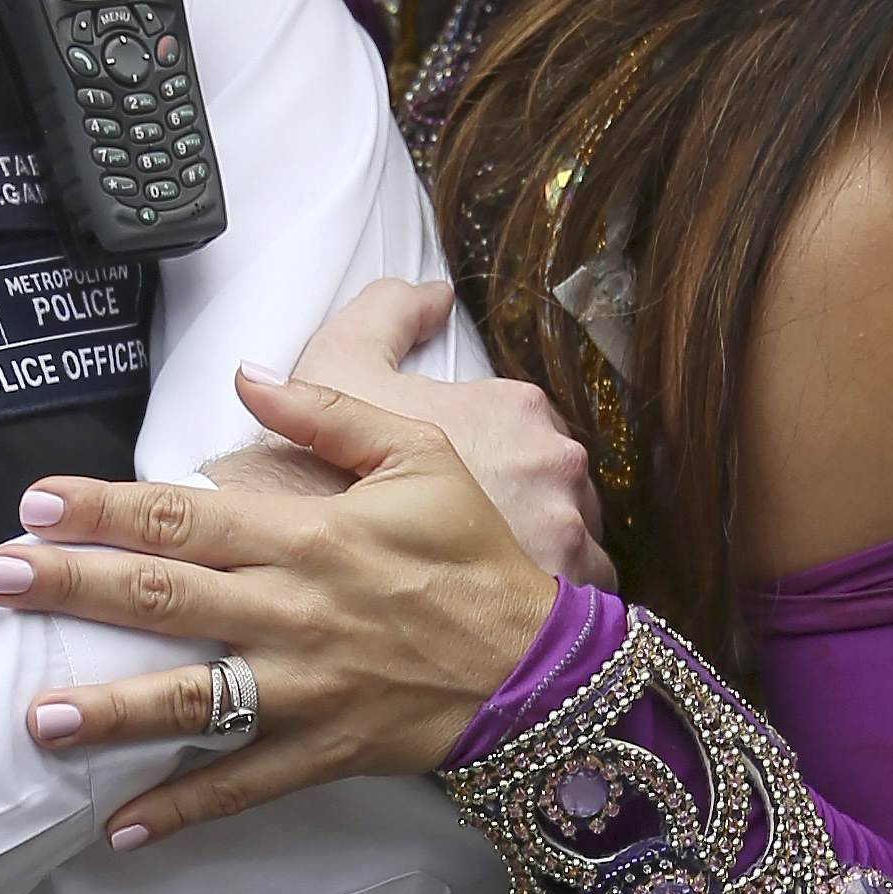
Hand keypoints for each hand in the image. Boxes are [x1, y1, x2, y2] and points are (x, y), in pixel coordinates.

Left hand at [0, 372, 558, 846]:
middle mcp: (292, 609)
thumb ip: (326, 413)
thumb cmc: (472, 550)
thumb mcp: (417, 452)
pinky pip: (241, 786)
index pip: (186, 513)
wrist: (536, 662)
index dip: (105, 506)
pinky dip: (180, 811)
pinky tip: (117, 829)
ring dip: (109, 709)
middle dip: (73, 587)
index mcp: (308, 533)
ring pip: (191, 699)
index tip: (36, 501)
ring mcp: (302, 686)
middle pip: (163, 594)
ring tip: (36, 716)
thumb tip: (247, 374)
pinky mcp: (320, 749)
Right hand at [284, 277, 612, 588]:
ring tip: (487, 572)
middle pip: (554, 481)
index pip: (527, 426)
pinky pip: (583, 586)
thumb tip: (436, 294)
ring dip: (543, 547)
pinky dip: (552, 593)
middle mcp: (554, 463)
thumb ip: (390, 314)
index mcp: (515, 409)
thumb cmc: (325, 464)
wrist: (309, 560)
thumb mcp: (342, 360)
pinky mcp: (564, 588)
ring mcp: (567, 529)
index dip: (492, 453)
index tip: (467, 480)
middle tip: (472, 533)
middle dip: (524, 501)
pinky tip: (506, 599)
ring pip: (573, 534)